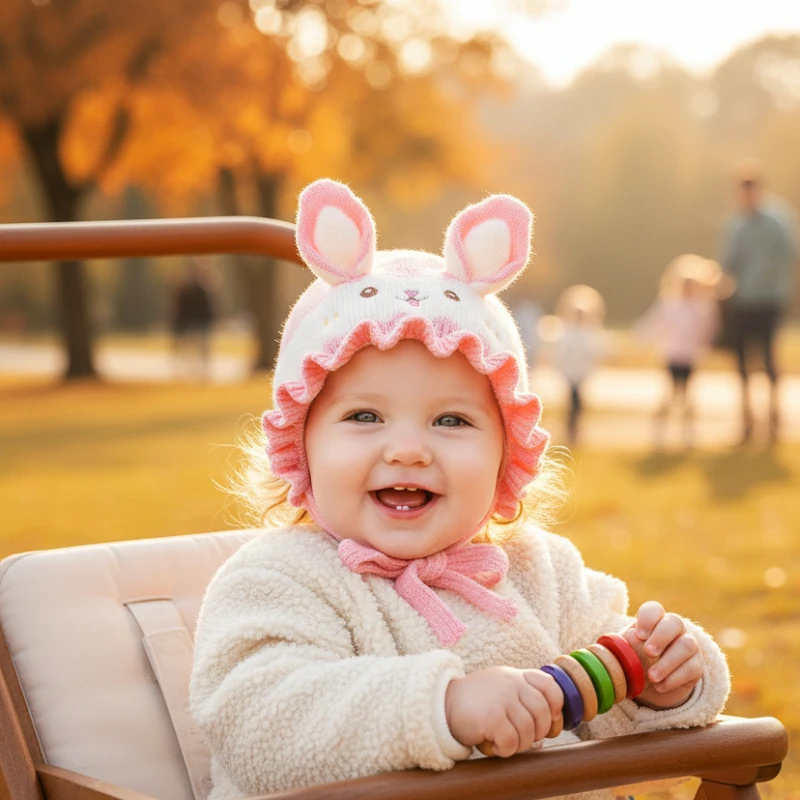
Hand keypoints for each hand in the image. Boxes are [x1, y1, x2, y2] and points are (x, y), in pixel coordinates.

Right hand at [445, 666, 562, 756]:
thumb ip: (522, 700)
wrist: (442, 705)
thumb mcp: (500, 691)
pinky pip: (512, 741)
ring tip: (506, 743)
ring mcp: (501, 698)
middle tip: (523, 738)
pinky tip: (494, 745)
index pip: (550, 685)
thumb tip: (547, 733)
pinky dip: (506, 750)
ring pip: (529, 730)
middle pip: (543, 712)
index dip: (556, 706)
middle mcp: (511, 683)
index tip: (549, 720)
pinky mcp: (491, 716)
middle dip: (538, 732)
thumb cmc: (475, 703)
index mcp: (515, 676)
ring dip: (520, 744)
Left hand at [624, 601, 703, 708]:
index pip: (654, 609)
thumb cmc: (636, 659)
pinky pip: (691, 669)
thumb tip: (612, 645)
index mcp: (655, 619)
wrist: (654, 682)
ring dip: (668, 662)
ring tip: (652, 676)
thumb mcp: (626, 650)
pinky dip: (674, 679)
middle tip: (648, 652)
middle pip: (675, 622)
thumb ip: (620, 646)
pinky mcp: (696, 666)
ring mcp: (689, 645)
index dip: (648, 619)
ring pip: (687, 646)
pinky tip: (660, 686)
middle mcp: (675, 628)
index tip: (639, 635)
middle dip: (661, 637)